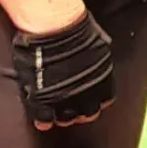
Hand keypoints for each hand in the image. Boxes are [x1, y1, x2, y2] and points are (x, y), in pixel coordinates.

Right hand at [13, 12, 114, 129]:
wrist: (54, 27)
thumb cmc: (77, 28)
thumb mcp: (98, 43)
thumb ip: (99, 58)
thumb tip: (99, 57)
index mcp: (102, 81)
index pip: (104, 100)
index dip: (96, 99)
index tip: (90, 97)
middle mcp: (87, 94)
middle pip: (88, 113)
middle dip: (81, 110)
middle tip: (73, 105)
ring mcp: (65, 99)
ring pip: (67, 119)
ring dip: (63, 116)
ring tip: (57, 111)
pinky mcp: (43, 101)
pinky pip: (44, 119)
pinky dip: (43, 120)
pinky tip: (42, 119)